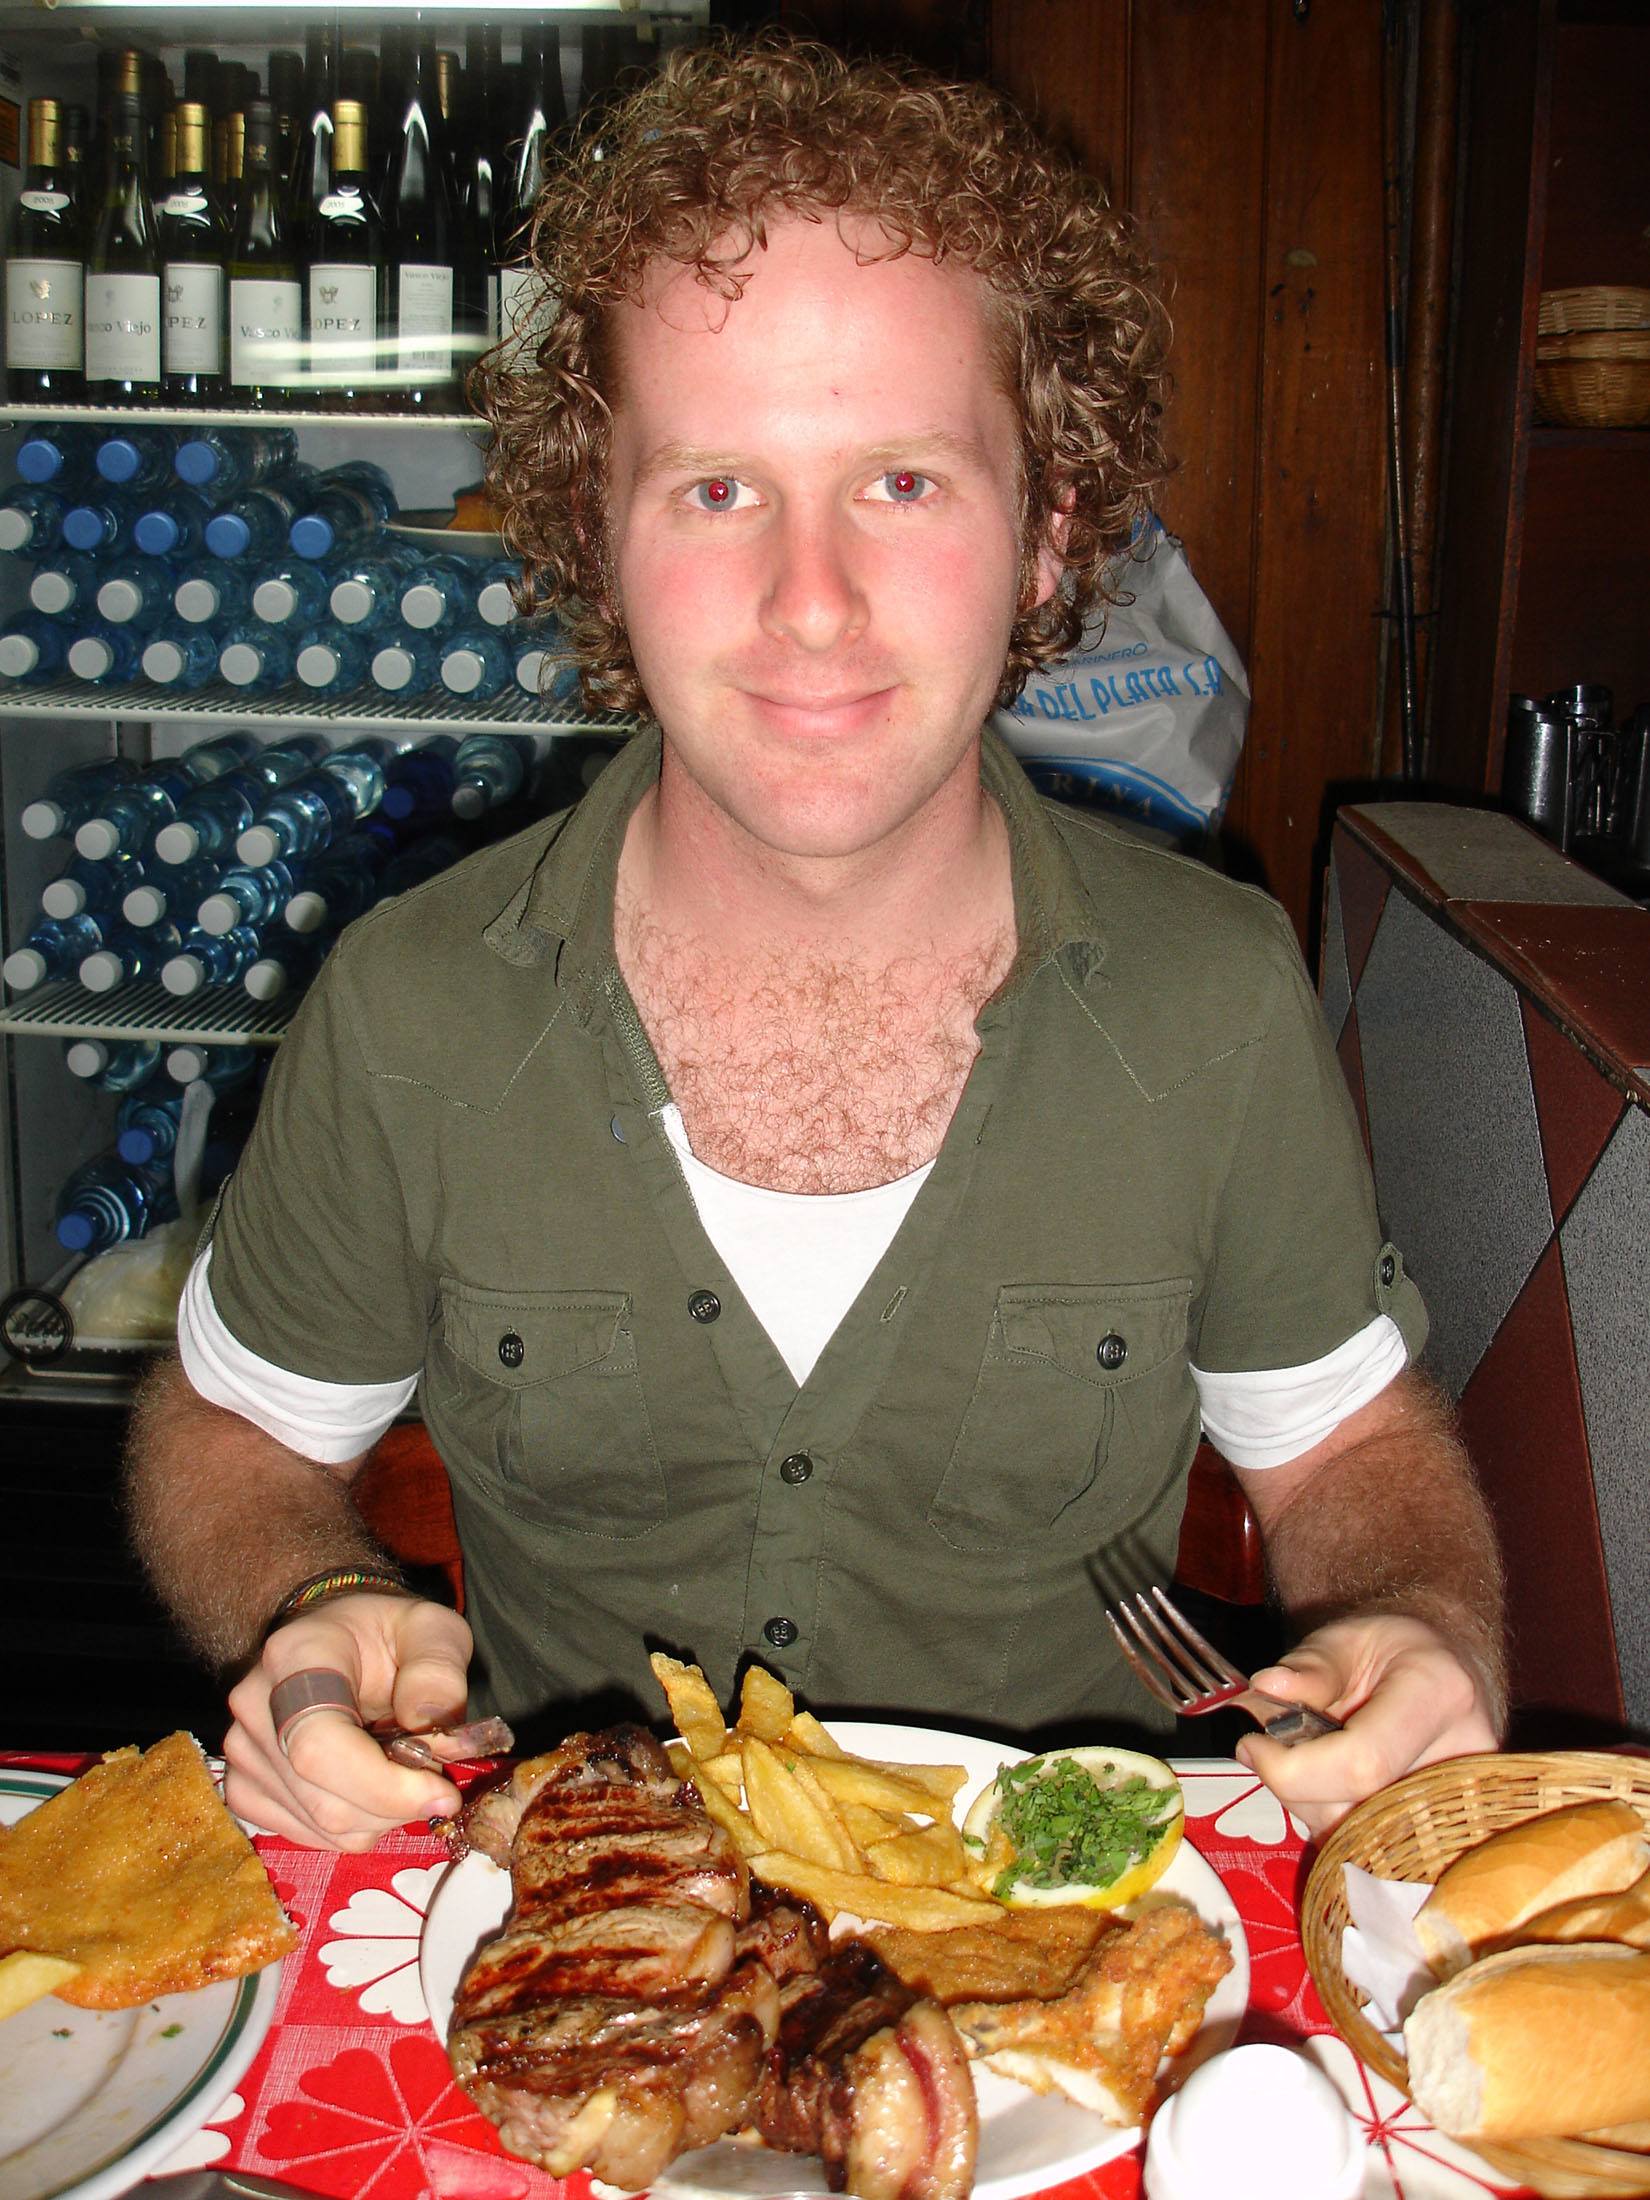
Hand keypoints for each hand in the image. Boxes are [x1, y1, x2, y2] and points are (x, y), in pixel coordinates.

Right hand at [224, 1593, 473, 1850]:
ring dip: (381, 1818)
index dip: (383, 1786)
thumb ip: (438, 1670)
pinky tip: (371, 1789)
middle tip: (437, 1781)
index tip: (442, 1795)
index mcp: (296, 1656)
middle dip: (396, 1805)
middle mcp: (255, 1705)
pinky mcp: (243, 1787)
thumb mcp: (432, 1629)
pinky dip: (354, 1827)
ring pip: (321, 1825)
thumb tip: (428, 1724)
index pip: (319, 1746)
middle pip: (324, 1800)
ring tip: (402, 1773)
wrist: (342, 1640)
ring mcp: (242, 1751)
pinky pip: (306, 1835)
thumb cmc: (388, 1636)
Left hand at [1233, 1613, 1498, 1834]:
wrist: (1448, 1674)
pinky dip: (1335, 1821)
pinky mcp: (1443, 1839)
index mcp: (1440, 1694)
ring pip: (1361, 1842)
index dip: (1293, 1767)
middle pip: (1358, 1813)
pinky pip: (1371, 1853)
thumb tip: (1268, 1687)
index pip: (1363, 1761)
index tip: (1252, 1745)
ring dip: (1311, 1805)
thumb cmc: (1394, 1653)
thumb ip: (1309, 1666)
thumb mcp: (1346, 1637)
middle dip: (1296, 1789)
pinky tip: (1332, 1784)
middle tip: (1274, 1750)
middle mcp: (1463, 1760)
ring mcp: (1459, 1809)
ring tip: (1311, 1756)